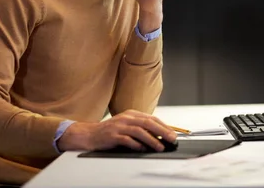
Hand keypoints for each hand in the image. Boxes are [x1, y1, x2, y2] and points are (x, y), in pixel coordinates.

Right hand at [57, 109, 176, 151]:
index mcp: (131, 114)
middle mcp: (126, 118)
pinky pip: (127, 140)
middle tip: (171, 138)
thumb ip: (141, 128)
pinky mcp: (113, 135)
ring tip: (160, 147)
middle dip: (162, 131)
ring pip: (139, 131)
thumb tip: (160, 136)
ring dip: (152, 139)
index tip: (173, 133)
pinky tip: (143, 149)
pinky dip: (136, 144)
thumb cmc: (111, 131)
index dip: (164, 126)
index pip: (152, 118)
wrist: (90, 134)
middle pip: (148, 123)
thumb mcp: (127, 125)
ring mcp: (119, 126)